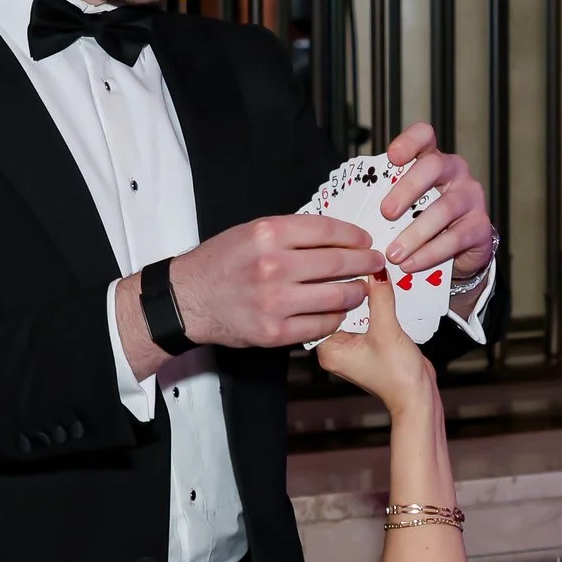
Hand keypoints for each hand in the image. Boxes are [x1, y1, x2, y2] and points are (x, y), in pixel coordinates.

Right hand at [168, 213, 383, 349]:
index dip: (354, 236)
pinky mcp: (275, 331)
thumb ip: (290, 233)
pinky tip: (337, 311)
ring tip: (359, 289)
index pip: (328, 230)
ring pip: (337, 296)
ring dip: (356, 292)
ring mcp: (275, 301)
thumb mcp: (250, 233)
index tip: (365, 240)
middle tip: (374, 263)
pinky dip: (335, 317)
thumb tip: (334, 236)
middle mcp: (274, 266)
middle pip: (339, 263)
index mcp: (268, 234)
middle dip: (364, 262)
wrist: (188, 299)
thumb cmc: (219, 264)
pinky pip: (321, 324)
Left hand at [314, 275, 437, 411]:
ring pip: (356, 311)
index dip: (337, 286)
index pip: (325, 309)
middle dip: (354, 289)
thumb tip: (375, 273)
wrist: (418, 396)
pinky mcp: (369, 342)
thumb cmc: (398, 378)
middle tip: (365, 267)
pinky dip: (377, 305)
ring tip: (377, 276)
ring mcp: (353, 345)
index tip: (349, 266)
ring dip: (368, 297)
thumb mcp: (387, 331)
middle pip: (340, 308)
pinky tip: (385, 292)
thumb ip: (381, 299)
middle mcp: (337, 348)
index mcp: (329, 350)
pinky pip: (369, 317)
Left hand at [381, 125, 495, 301]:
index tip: (392, 157)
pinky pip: (455, 238)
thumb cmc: (421, 222)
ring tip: (393, 253)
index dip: (410, 142)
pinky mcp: (481, 227)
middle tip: (385, 213)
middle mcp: (455, 172)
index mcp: (432, 160)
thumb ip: (383, 200)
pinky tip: (410, 264)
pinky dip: (430, 253)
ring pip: (445, 208)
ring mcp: (471, 198)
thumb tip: (341, 209)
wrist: (459, 252)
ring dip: (415, 232)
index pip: (424, 136)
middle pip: (434, 166)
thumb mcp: (403, 206)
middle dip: (407, 189)